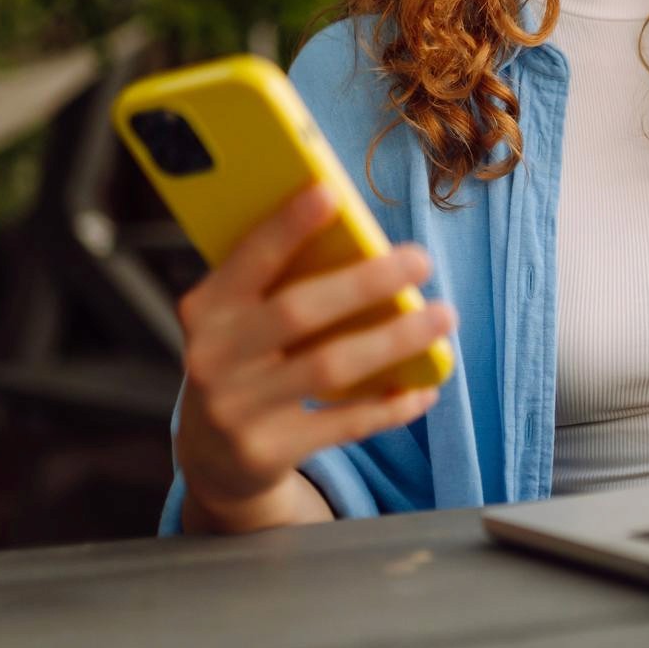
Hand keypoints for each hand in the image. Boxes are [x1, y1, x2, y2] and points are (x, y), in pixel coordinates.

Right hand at [172, 183, 455, 532]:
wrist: (210, 454)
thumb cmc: (244, 358)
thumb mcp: (238, 320)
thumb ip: (278, 284)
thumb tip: (358, 238)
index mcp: (205, 310)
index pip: (248, 262)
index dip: (286, 228)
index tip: (331, 194)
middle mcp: (212, 359)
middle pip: (298, 311)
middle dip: (365, 283)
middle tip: (421, 259)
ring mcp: (236, 411)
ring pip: (329, 368)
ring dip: (394, 340)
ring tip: (443, 315)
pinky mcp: (266, 452)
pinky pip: (343, 425)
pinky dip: (390, 406)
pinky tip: (426, 387)